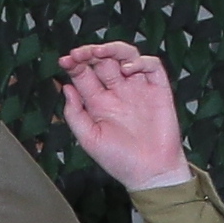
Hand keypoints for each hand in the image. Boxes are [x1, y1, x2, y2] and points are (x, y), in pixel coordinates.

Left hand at [57, 40, 187, 190]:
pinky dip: (140, 61)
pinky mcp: (158, 90)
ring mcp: (138, 88)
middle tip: (81, 53)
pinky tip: (128, 69)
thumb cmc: (119, 160)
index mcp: (99, 102)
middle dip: (90, 52)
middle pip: (103, 61)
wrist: (150, 173)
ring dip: (112, 49)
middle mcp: (118, 91)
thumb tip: (65, 87)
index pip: (85, 74)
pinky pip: (151, 66)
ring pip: (126, 56)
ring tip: (101, 52)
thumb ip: (75, 114)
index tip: (66, 60)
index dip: (75, 63)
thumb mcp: (88, 139)